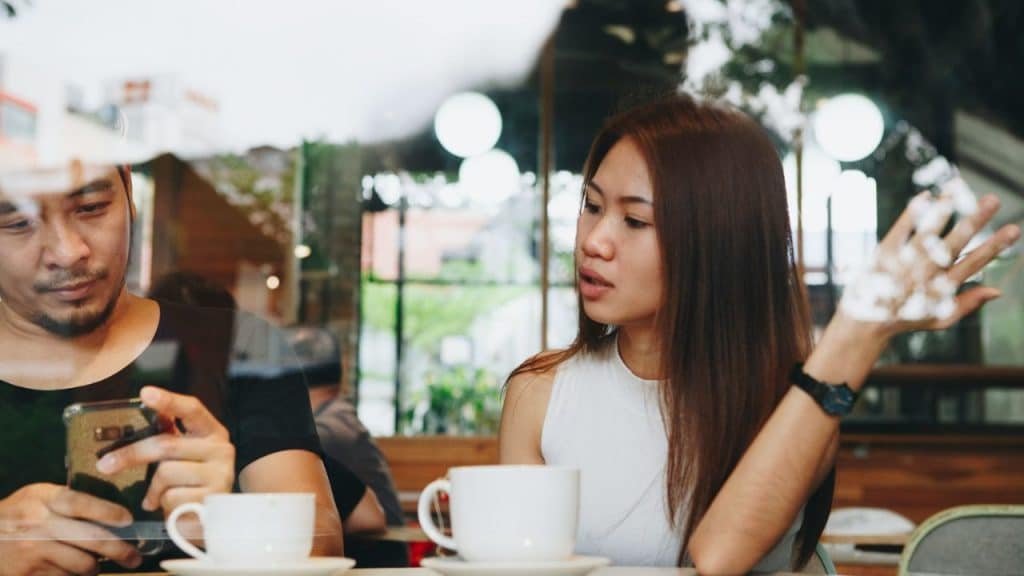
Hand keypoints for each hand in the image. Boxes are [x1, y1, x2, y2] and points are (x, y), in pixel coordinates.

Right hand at [0, 483, 140, 575]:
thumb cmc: (17, 513)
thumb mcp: (37, 496)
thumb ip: (67, 501)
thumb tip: (112, 516)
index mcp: (44, 499)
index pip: (82, 503)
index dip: (109, 512)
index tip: (129, 521)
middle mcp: (40, 525)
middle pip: (91, 538)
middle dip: (120, 550)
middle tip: (134, 558)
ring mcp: (34, 552)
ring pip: (82, 564)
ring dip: (95, 567)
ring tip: (96, 563)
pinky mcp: (29, 574)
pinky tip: (70, 569)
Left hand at [96, 387, 234, 515]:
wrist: (214, 518)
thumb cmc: (192, 482)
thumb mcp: (184, 455)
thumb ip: (169, 435)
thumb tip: (143, 409)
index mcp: (211, 431)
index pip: (192, 409)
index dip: (169, 401)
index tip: (146, 393)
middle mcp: (221, 448)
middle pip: (166, 444)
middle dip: (130, 454)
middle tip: (104, 465)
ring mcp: (220, 473)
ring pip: (166, 473)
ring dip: (153, 489)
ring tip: (158, 496)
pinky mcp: (212, 498)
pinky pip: (171, 497)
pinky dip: (164, 505)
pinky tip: (172, 508)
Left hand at [839, 191, 1019, 337]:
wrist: (864, 323)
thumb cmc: (907, 319)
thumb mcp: (939, 320)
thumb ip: (968, 304)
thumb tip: (998, 291)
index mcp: (941, 287)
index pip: (974, 262)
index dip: (995, 246)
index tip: (1014, 229)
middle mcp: (923, 273)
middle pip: (954, 243)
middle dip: (974, 222)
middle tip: (993, 200)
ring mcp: (903, 262)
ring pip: (927, 232)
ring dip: (943, 209)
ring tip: (959, 188)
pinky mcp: (884, 254)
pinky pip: (899, 229)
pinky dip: (911, 213)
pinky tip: (925, 195)